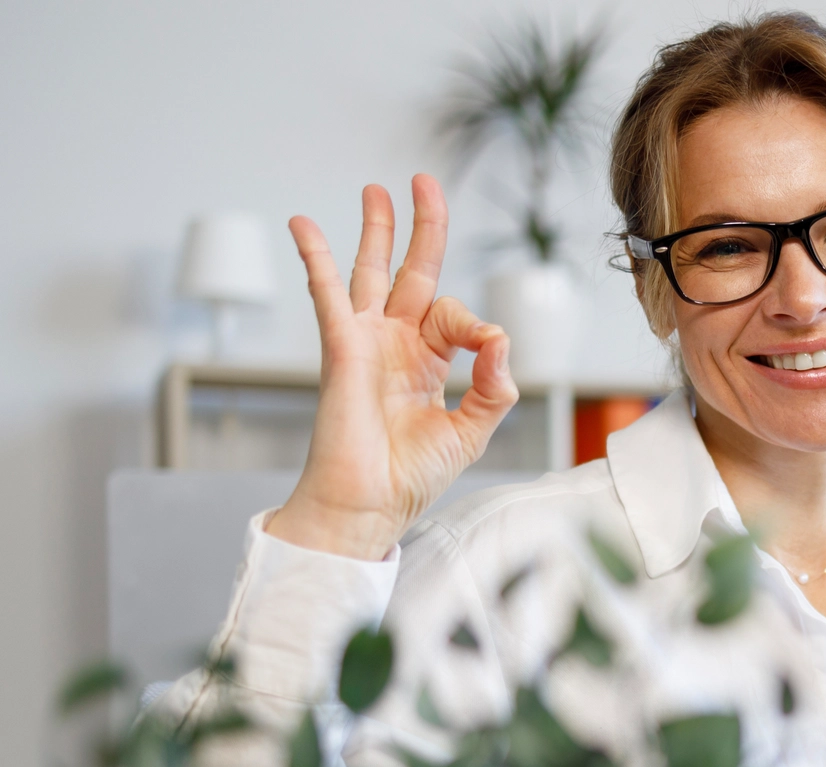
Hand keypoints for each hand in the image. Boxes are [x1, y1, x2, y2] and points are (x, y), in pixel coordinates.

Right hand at [266, 176, 517, 559]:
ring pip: (371, 272)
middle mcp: (396, 345)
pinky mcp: (341, 349)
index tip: (488, 351)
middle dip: (420, 228)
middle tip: (422, 183)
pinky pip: (329, 294)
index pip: (456, 317)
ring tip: (376, 190)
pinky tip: (304, 225)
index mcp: (427, 362)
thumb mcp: (472, 430)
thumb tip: (500, 338)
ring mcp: (366, 343)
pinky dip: (318, 258)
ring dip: (374, 230)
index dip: (477, 327)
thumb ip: (494, 385)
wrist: (368, 505)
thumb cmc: (411, 476)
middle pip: (412, 272)